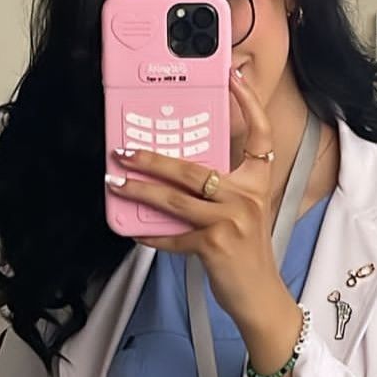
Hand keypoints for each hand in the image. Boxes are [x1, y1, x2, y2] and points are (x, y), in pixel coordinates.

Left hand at [106, 70, 288, 329]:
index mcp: (256, 184)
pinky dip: (151, 235)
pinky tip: (134, 230)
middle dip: (153, 158)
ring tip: (116, 182)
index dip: (248, 106)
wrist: (260, 296)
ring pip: (175, 199)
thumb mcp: (244, 214)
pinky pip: (172, 236)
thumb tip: (176, 177)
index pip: (259, 137)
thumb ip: (220, 192)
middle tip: (126, 150)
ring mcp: (230, 222)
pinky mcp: (213, 246)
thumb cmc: (248, 255)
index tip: (233, 80)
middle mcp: (245, 198)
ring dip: (140, 190)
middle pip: (194, 168)